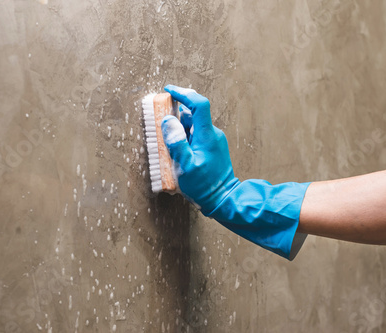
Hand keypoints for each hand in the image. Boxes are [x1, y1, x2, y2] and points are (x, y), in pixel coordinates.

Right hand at [161, 84, 309, 259]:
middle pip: (192, 115)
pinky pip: (196, 137)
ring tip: (169, 148)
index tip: (168, 90)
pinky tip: (178, 155)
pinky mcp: (212, 149)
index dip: (183, 93)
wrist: (224, 200)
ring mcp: (214, 141)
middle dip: (175, 118)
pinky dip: (185, 140)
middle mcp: (212, 134)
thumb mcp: (185, 166)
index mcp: (207, 135)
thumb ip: (176, 142)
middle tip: (160, 124)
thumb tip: (168, 121)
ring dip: (179, 131)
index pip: (198, 104)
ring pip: (193, 127)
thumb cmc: (204, 186)